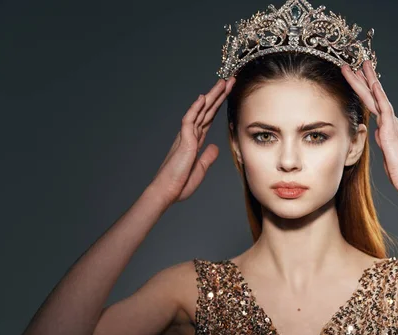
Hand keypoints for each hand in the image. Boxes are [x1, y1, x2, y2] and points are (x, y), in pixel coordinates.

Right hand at [151, 77, 235, 204]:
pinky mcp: (183, 141)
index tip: (228, 93)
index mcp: (195, 141)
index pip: (209, 118)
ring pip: (200, 111)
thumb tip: (215, 147)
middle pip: (207, 110)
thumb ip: (208, 156)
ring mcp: (186, 136)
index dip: (219, 105)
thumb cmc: (180, 183)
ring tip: (223, 82)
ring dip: (212, 96)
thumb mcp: (200, 168)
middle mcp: (190, 135)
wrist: (167, 192)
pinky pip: (189, 121)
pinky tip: (202, 98)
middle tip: (230, 80)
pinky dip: (195, 109)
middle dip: (219, 95)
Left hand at [340, 60, 397, 194]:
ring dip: (365, 81)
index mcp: (387, 127)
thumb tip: (378, 133)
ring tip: (357, 66)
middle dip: (363, 79)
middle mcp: (390, 121)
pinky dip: (378, 95)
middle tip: (354, 63)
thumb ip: (382, 141)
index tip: (356, 77)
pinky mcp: (391, 130)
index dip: (363, 90)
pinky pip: (384, 109)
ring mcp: (391, 124)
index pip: (372, 104)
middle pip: (373, 96)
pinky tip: (373, 84)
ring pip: (376, 98)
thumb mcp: (387, 154)